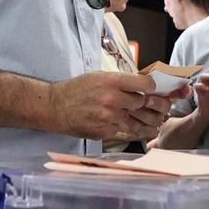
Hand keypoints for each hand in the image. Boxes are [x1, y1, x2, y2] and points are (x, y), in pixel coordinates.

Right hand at [49, 72, 170, 141]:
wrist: (56, 108)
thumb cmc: (77, 90)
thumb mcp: (98, 76)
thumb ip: (120, 81)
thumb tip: (142, 85)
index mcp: (111, 81)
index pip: (145, 83)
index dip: (152, 86)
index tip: (152, 88)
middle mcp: (112, 99)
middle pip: (143, 102)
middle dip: (145, 103)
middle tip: (150, 104)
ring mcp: (109, 117)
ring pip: (136, 119)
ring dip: (142, 119)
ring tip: (151, 120)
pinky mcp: (105, 132)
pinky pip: (123, 130)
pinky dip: (124, 127)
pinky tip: (126, 125)